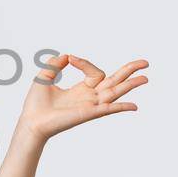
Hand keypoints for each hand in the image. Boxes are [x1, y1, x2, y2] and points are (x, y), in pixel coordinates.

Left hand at [18, 53, 148, 141]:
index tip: (70, 59)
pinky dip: (121, 107)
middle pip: (115, 82)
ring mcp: (91, 106)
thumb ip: (55, 65)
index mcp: (82, 90)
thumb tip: (66, 55)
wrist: (31, 122)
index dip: (84, 62)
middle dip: (130, 71)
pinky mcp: (88, 114)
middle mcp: (90, 98)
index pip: (95, 72)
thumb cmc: (36, 105)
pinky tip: (134, 106)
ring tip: (146, 78)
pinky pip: (108, 109)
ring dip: (131, 85)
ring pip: (115, 92)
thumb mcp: (44, 78)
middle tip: (145, 62)